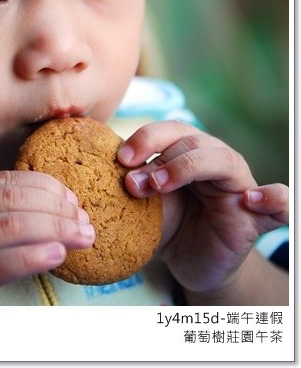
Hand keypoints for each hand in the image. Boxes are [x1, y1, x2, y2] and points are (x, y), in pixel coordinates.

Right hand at [0, 170, 93, 304]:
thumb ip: (0, 211)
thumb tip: (62, 201)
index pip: (4, 181)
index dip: (45, 186)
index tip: (73, 198)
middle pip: (10, 200)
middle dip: (56, 208)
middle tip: (84, 220)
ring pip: (9, 226)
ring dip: (55, 228)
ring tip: (83, 236)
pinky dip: (32, 256)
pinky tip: (58, 254)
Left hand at [118, 121, 287, 298]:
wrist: (191, 262)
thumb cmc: (169, 223)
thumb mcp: (148, 201)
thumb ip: (137, 182)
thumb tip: (111, 169)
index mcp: (189, 150)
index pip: (171, 129)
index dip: (146, 138)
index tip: (120, 159)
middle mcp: (216, 160)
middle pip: (192, 140)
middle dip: (159, 157)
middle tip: (132, 183)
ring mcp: (239, 186)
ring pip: (222, 160)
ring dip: (186, 167)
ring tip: (159, 186)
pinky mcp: (256, 218)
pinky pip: (279, 204)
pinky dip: (273, 198)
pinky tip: (252, 200)